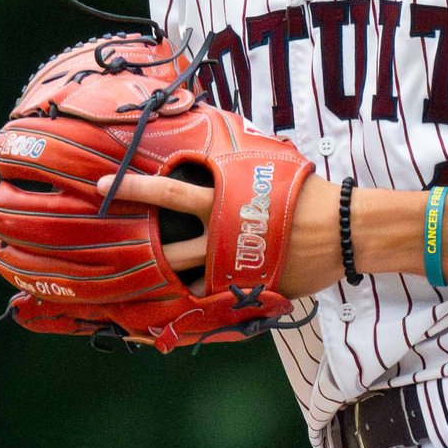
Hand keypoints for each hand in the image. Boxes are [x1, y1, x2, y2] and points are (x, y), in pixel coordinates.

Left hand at [112, 167, 343, 297]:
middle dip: (139, 251)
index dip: (134, 187)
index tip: (103, 187)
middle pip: (169, 248)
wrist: (343, 229)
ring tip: (142, 289)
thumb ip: (237, 162)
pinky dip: (202, 302)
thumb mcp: (268, 164)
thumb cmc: (307, 191)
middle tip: (113, 253)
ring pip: (189, 280)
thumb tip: (217, 140)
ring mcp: (234, 266)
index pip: (168, 191)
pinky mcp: (251, 289)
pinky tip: (187, 308)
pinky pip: (218, 300)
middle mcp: (221, 234)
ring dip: (167, 283)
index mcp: (222, 200)